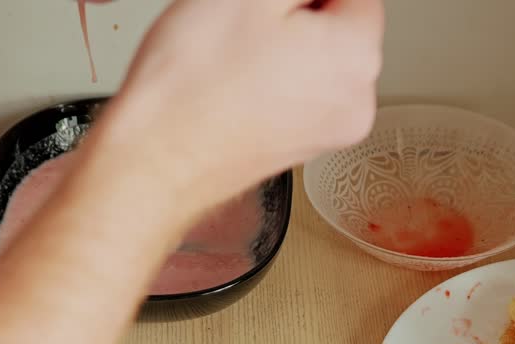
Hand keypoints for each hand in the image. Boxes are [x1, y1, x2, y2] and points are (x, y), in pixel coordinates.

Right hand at [100, 0, 382, 206]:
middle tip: (246, 21)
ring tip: (236, 53)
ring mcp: (328, 132)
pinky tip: (235, 80)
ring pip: (317, 61)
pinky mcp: (299, 147)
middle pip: (340, 27)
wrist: (155, 158)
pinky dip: (273, 78)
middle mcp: (357, 102)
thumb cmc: (194, 84)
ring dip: (283, 45)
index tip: (268, 3)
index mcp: (358, 56)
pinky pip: (297, 94)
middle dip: (298, 14)